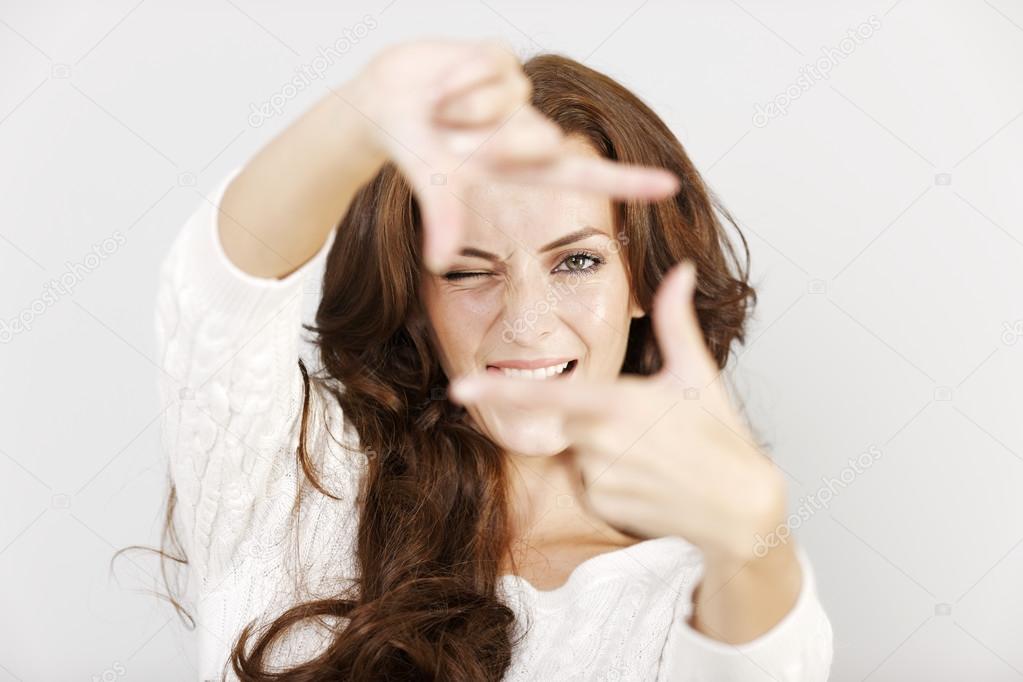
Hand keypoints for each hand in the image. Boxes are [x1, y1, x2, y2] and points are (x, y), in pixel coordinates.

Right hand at [348, 39, 679, 272]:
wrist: (380, 104)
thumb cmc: (410, 150)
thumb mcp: (430, 182)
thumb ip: (441, 215)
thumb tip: (438, 261)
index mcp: (519, 166)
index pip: (584, 176)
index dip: (626, 182)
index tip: (670, 187)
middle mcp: (525, 130)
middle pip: (543, 141)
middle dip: (502, 146)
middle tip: (457, 141)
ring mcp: (515, 94)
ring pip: (510, 100)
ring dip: (467, 109)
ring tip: (440, 114)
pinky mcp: (499, 57)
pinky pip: (492, 64)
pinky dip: (461, 78)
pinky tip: (444, 84)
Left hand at [448, 261, 786, 563]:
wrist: (740, 507)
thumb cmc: (720, 434)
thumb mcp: (696, 373)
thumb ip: (675, 320)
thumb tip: (681, 270)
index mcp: (619, 404)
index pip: (547, 397)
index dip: (500, 393)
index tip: (460, 389)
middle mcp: (602, 444)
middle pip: (564, 420)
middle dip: (590, 416)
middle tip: (641, 425)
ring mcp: (599, 479)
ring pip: (575, 452)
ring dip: (599, 448)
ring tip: (650, 453)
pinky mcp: (601, 507)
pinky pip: (584, 482)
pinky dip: (605, 477)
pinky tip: (645, 479)